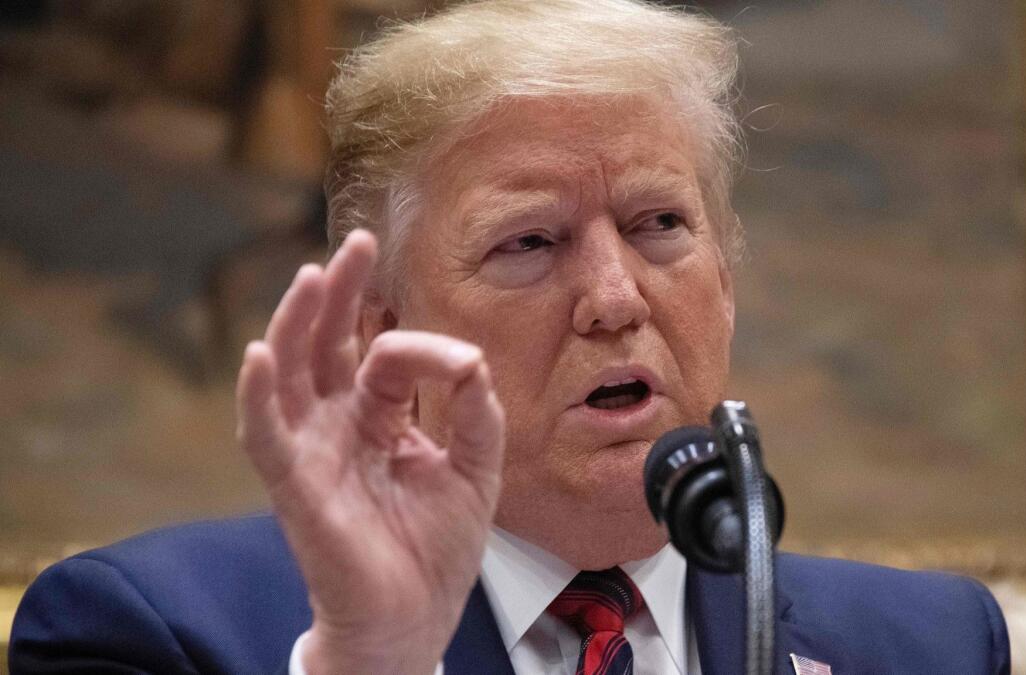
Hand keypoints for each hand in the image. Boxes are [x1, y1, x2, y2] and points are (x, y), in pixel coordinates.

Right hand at [235, 230, 504, 674]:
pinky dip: (258, 394)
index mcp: (378, 417)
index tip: (463, 365)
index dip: (423, 347)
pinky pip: (266, 434)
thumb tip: (470, 359)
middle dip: (341, 292)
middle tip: (359, 243)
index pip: (387, 357)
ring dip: (297, 323)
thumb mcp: (474, 468)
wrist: (416, 616)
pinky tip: (259, 353)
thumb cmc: (436, 547)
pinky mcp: (295, 485)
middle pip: (328, 344)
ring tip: (313, 276)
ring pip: (291, 373)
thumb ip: (475, 412)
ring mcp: (312, 451)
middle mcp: (338, 424)